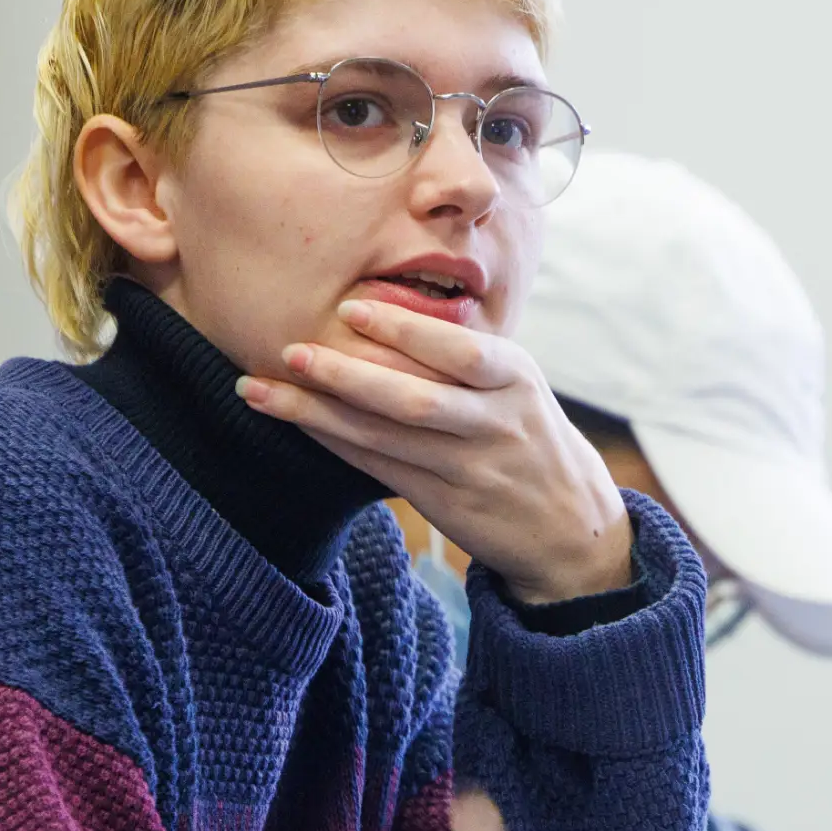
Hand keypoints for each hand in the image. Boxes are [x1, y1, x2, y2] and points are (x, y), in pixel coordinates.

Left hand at [237, 299, 632, 603]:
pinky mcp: (447, 505)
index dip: (403, 330)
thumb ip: (464, 357)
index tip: (349, 306)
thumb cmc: (528, 436)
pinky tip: (297, 424)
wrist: (571, 523)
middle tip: (290, 349)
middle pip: (414, 398)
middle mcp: (494, 423)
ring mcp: (470, 469)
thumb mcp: (517, 387)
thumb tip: (386, 308)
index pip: (457, 350)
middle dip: (347, 374)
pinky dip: (336, 444)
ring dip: (318, 413)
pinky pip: (380, 469)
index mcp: (514, 379)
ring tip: (260, 390)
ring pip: (385, 438)